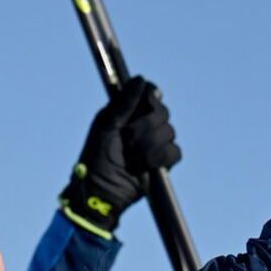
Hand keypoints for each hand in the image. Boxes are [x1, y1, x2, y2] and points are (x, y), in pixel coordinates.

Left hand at [59, 75, 180, 238]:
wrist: (101, 191)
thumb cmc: (96, 157)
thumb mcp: (105, 125)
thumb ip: (123, 102)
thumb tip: (139, 79)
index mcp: (128, 111)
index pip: (150, 93)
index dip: (150, 98)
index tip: (144, 105)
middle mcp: (143, 124)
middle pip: (162, 112)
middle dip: (144, 128)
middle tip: (127, 140)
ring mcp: (155, 143)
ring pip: (169, 132)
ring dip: (148, 146)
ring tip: (132, 157)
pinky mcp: (163, 162)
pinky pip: (174, 152)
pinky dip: (159, 159)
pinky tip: (144, 166)